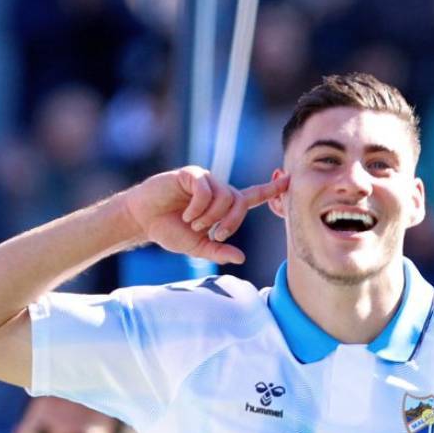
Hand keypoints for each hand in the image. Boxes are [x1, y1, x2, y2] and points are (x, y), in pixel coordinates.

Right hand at [122, 166, 287, 265]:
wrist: (143, 220)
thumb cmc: (170, 231)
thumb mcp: (198, 247)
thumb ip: (219, 251)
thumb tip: (241, 258)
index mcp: (222, 205)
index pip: (252, 196)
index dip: (270, 189)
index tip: (289, 181)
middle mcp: (217, 189)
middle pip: (239, 201)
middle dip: (230, 222)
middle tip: (213, 235)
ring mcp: (204, 180)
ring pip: (224, 196)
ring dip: (210, 217)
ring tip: (193, 224)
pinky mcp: (190, 175)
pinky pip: (205, 189)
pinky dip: (199, 207)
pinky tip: (187, 215)